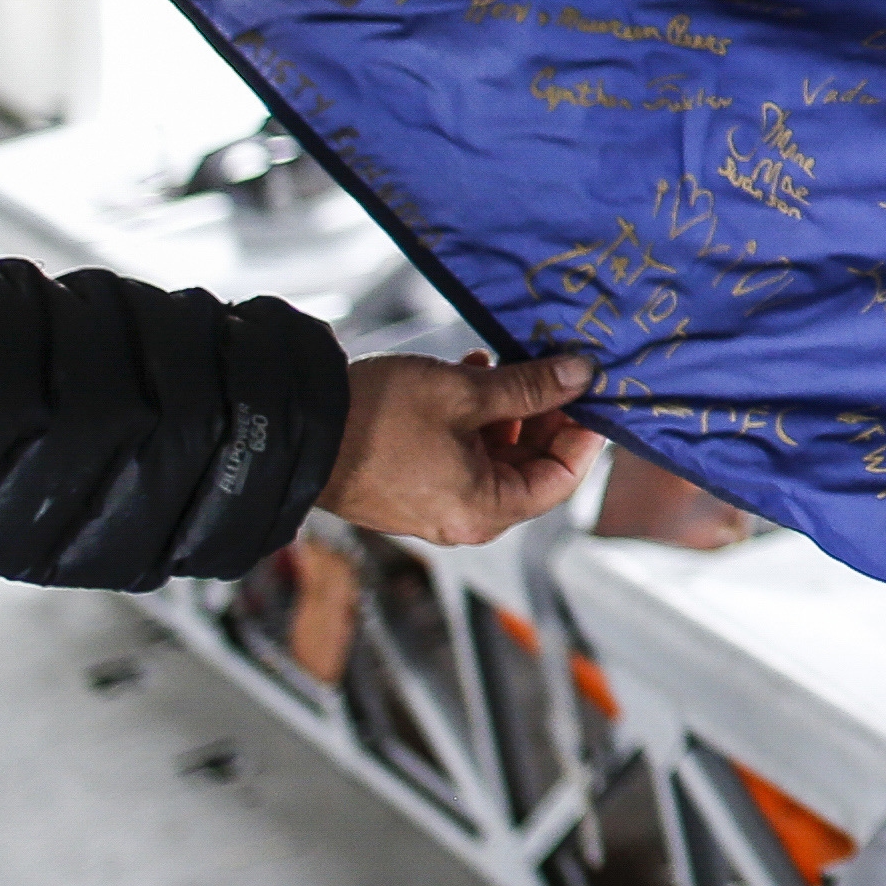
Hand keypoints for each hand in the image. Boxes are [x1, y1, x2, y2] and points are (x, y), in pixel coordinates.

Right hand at [327, 348, 602, 546]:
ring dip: (507, 411)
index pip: (562, 479)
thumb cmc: (375, 419)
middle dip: (543, 416)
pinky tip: (470, 376)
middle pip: (530, 469)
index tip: (591, 392)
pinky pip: (462, 456)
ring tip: (503, 366)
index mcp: (485, 510)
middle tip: (551, 371)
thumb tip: (580, 375)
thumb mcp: (464, 392)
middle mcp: (464, 519)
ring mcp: (436, 507)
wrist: (294, 430)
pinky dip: (474, 420)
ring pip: (496, 458)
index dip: (582, 433)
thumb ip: (529, 387)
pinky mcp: (411, 489)